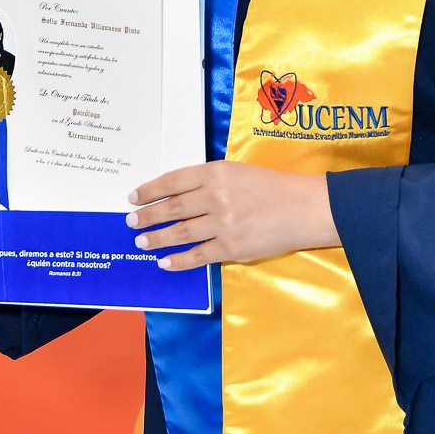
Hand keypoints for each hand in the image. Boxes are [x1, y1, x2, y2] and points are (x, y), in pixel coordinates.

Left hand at [126, 161, 340, 271]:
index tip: (134, 197)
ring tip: (142, 241)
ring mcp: (223, 224)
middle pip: (172, 208)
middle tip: (131, 221)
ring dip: (157, 238)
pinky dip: (178, 261)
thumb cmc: (272, 186)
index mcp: (216, 172)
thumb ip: (209, 180)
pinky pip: (198, 256)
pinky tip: (165, 262)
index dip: (150, 190)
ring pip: (180, 233)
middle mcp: (216, 196)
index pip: (173, 181)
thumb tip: (177, 195)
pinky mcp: (232, 248)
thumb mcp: (237, 171)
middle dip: (147, 216)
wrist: (303, 208)